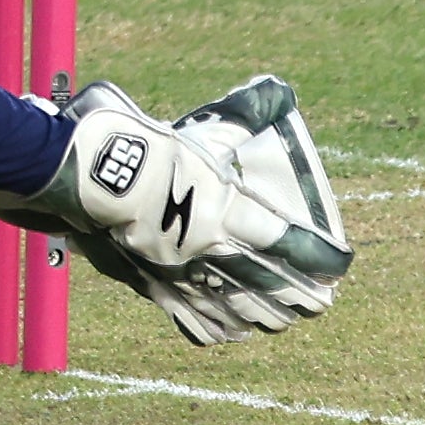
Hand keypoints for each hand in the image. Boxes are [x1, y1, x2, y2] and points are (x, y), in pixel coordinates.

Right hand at [1, 75, 354, 345]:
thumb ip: (243, 120)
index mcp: (226, 210)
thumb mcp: (199, 135)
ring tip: (286, 321)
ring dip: (264, 315)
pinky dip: (215, 326)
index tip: (339, 265)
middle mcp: (208, 248)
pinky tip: (232, 333)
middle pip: (266, 284)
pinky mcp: (150, 284)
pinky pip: (189, 316)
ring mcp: (179, 271)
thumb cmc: (143, 149)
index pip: (286, 242)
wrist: (84, 178)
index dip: (316, 257)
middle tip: (321, 304)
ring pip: (232, 305)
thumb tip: (278, 91)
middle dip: (298, 296)